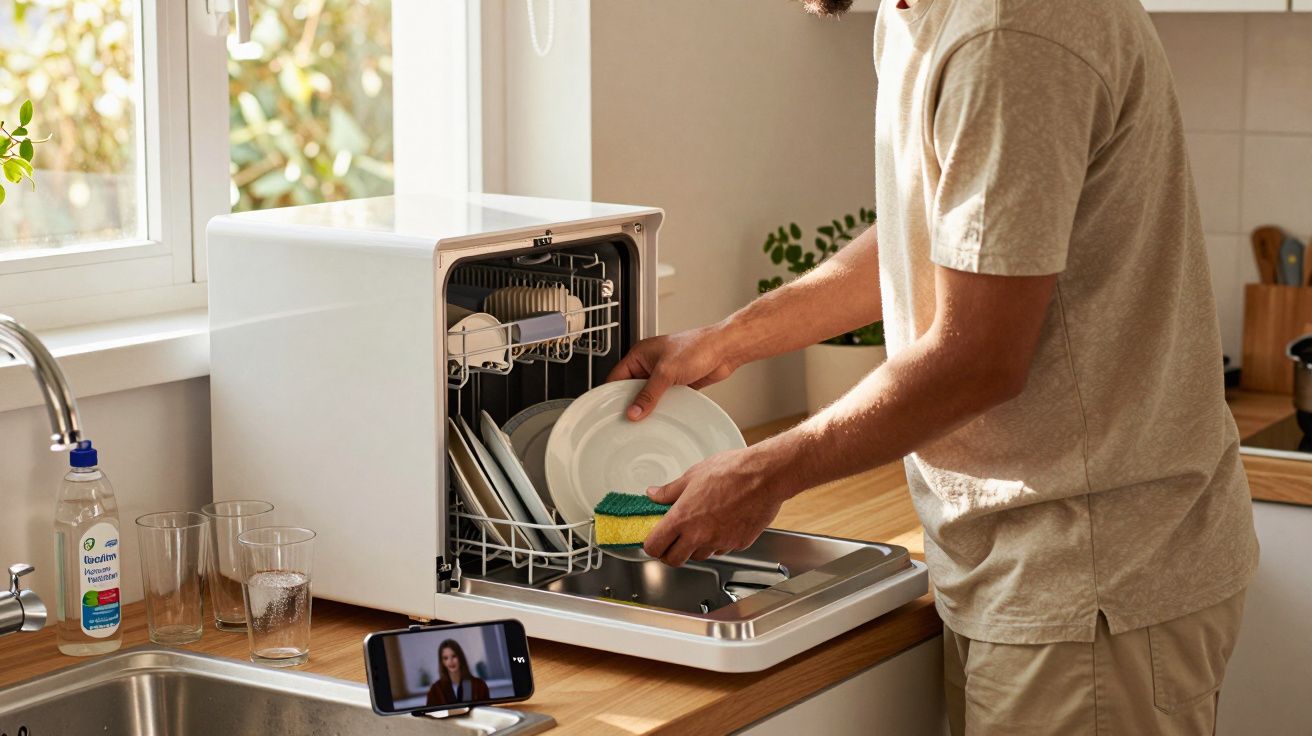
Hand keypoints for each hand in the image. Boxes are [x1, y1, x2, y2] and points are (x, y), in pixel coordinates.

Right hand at [606, 325, 739, 420]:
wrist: (724, 349)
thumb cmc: (698, 347)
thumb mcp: (666, 372)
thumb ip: (648, 394)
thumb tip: (634, 411)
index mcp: (640, 355)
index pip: (616, 376)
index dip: (611, 394)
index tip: (610, 410)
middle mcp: (650, 364)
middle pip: (632, 388)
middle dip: (630, 403)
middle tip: (627, 420)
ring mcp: (664, 374)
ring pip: (649, 395)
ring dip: (648, 406)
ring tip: (643, 422)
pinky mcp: (677, 383)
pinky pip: (664, 399)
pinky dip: (663, 407)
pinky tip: (662, 417)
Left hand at [642, 447, 786, 565]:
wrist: (765, 476)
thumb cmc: (733, 471)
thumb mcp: (693, 475)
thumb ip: (670, 491)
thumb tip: (654, 494)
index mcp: (682, 518)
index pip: (654, 546)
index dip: (651, 545)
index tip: (654, 540)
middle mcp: (699, 535)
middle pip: (673, 560)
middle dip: (670, 553)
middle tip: (672, 541)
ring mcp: (719, 542)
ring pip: (698, 556)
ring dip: (695, 548)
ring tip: (700, 528)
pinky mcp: (737, 544)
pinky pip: (721, 550)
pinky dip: (717, 542)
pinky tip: (721, 524)